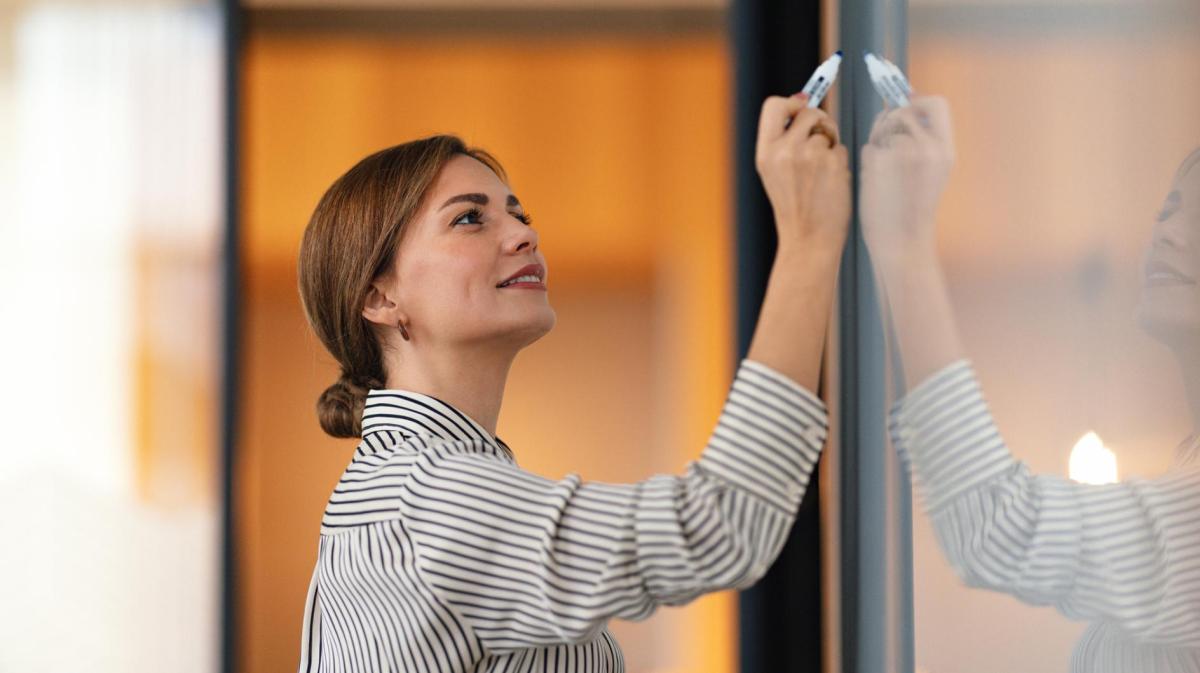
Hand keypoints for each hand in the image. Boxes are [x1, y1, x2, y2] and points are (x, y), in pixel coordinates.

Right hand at [754, 93, 851, 257]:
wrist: (808, 240)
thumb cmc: (795, 207)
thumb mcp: (775, 172)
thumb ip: (784, 139)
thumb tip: (804, 100)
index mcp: (765, 152)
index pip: (773, 105)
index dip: (791, 102)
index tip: (801, 108)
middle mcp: (784, 150)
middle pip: (808, 111)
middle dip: (820, 121)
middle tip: (821, 141)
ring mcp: (809, 155)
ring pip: (828, 130)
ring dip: (831, 144)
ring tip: (823, 171)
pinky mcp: (832, 162)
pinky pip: (841, 148)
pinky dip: (840, 163)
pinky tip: (831, 183)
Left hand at [860, 95, 955, 266]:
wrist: (902, 242)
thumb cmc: (913, 210)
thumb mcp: (933, 172)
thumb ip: (924, 140)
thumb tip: (907, 103)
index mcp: (945, 150)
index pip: (937, 104)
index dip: (919, 101)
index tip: (907, 106)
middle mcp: (927, 147)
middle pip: (904, 109)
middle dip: (891, 117)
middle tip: (886, 136)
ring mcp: (901, 152)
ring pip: (883, 127)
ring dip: (878, 140)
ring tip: (883, 167)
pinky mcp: (878, 161)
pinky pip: (868, 146)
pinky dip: (868, 159)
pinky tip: (876, 179)